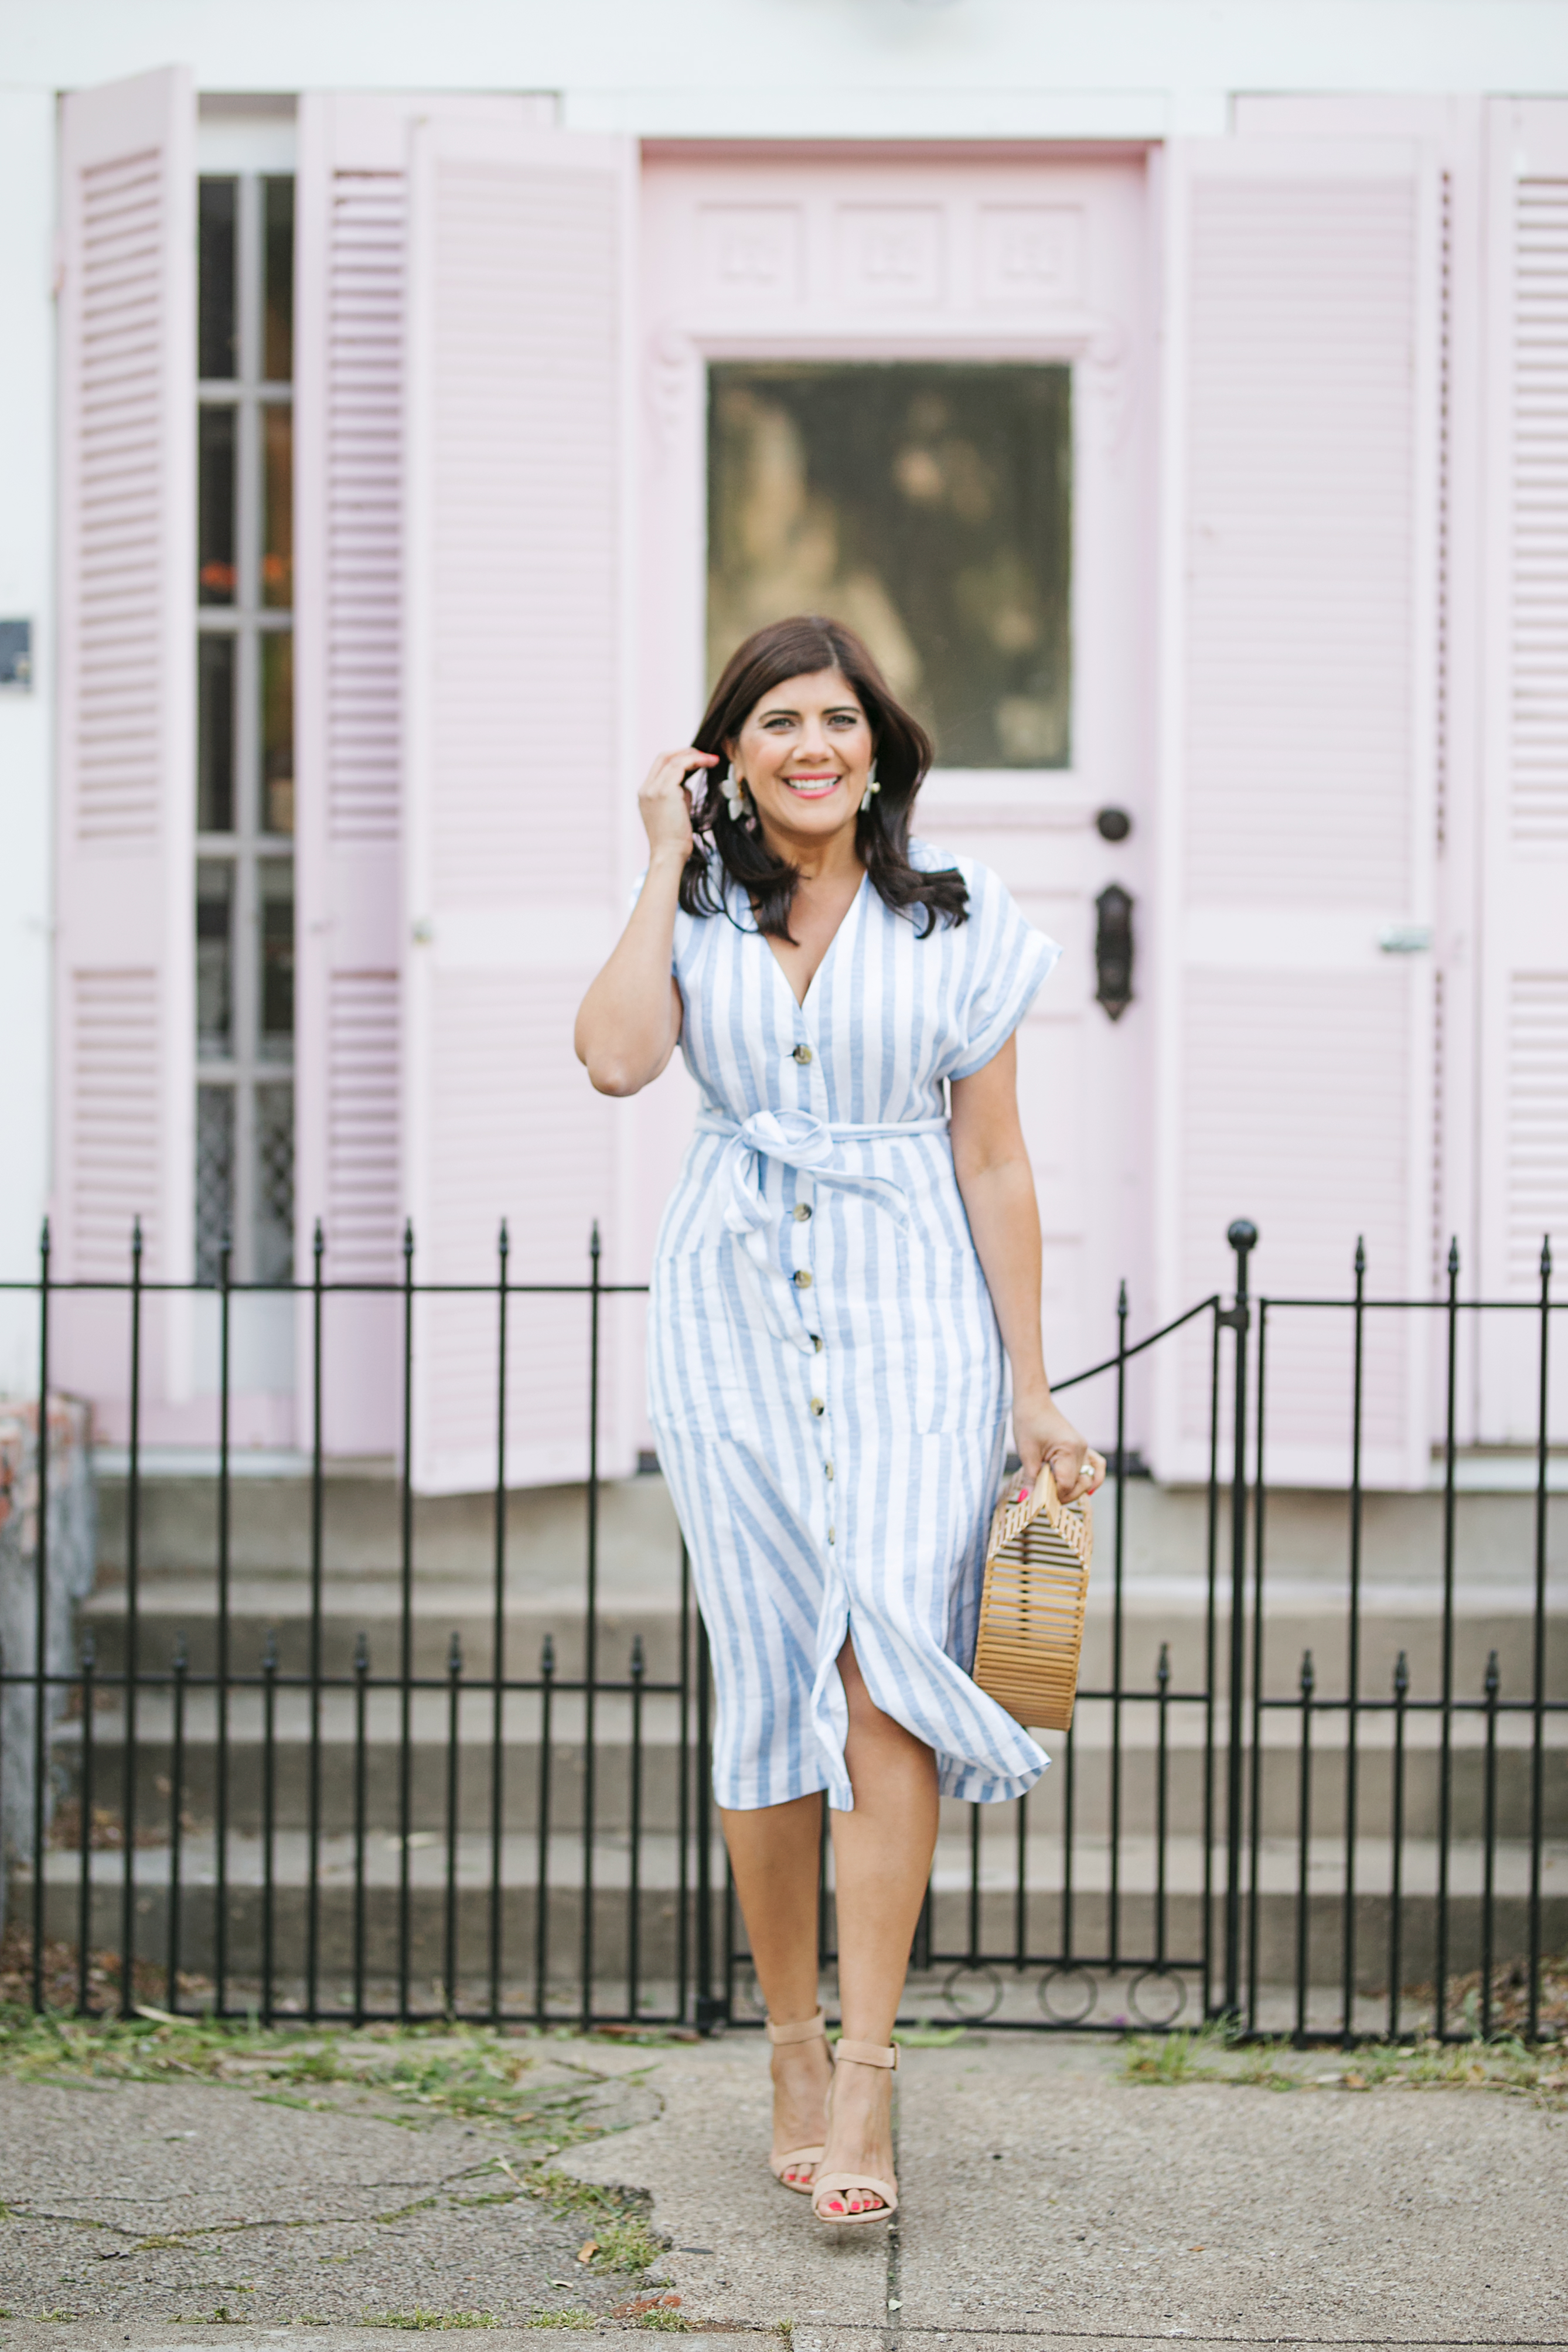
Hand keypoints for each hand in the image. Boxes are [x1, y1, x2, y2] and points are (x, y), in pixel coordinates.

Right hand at [639, 747, 716, 863]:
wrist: (669, 854)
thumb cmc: (675, 839)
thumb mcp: (674, 811)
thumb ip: (677, 795)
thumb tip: (686, 785)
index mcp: (645, 793)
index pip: (659, 765)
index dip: (678, 757)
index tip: (696, 760)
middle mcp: (646, 789)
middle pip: (664, 757)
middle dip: (685, 752)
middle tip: (705, 755)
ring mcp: (653, 789)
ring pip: (673, 759)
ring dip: (695, 756)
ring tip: (712, 759)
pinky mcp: (664, 791)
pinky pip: (681, 766)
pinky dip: (696, 761)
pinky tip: (710, 763)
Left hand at [1012, 1393, 1105, 1505]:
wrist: (1033, 1403)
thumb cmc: (1028, 1423)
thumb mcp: (1026, 1453)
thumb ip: (1031, 1479)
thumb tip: (1028, 1500)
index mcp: (1068, 1450)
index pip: (1066, 1484)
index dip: (1053, 1496)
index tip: (1039, 1500)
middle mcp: (1081, 1449)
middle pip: (1079, 1484)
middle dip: (1063, 1495)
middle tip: (1044, 1498)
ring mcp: (1084, 1448)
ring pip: (1088, 1477)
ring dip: (1075, 1489)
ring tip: (1059, 1494)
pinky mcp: (1082, 1447)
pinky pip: (1095, 1464)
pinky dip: (1094, 1478)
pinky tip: (1089, 1489)